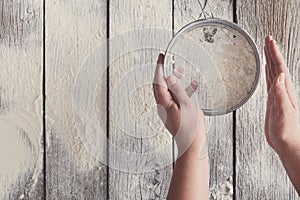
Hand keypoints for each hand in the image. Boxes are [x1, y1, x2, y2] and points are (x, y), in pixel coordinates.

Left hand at [153, 53, 205, 155]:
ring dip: (175, 80)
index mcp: (164, 103)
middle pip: (161, 85)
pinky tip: (192, 87)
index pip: (158, 81)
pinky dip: (183, 91)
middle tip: (169, 61)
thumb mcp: (186, 105)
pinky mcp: (176, 114)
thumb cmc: (191, 128)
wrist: (193, 145)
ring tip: (182, 70)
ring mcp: (169, 110)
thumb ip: (178, 90)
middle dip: (165, 72)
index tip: (161, 57)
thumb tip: (169, 78)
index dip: (159, 68)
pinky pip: (177, 98)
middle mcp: (164, 106)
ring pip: (170, 91)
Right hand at [264, 36, 299, 154]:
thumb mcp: (284, 113)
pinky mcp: (274, 101)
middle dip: (272, 52)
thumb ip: (281, 94)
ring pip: (274, 73)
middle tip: (267, 40)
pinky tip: (268, 72)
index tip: (270, 41)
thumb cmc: (287, 131)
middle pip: (277, 67)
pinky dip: (268, 74)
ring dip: (270, 61)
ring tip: (267, 51)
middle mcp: (283, 91)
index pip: (280, 67)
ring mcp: (278, 95)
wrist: (288, 143)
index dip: (274, 54)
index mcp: (285, 91)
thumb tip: (280, 76)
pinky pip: (270, 83)